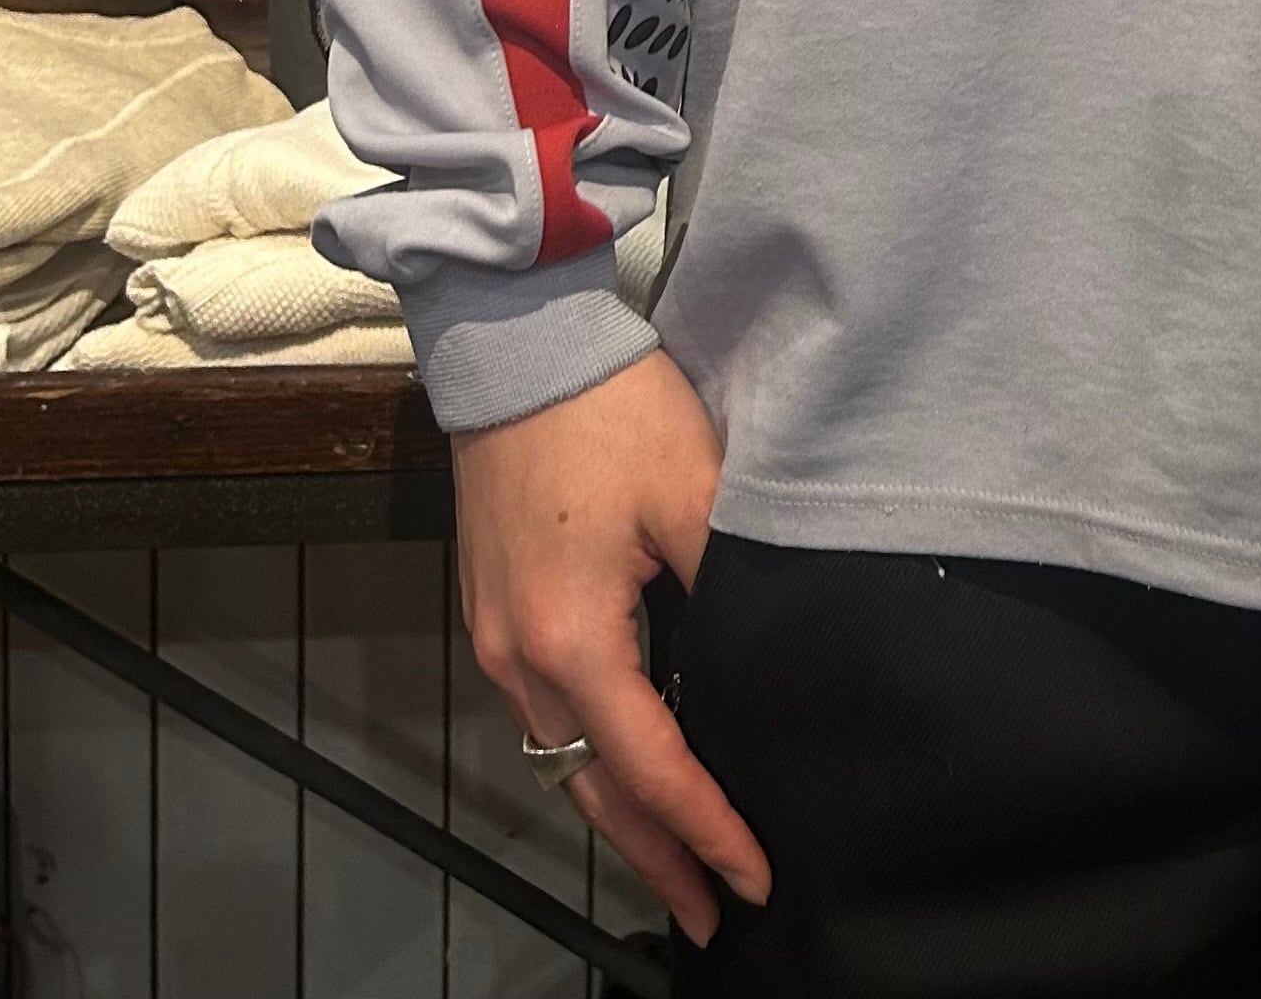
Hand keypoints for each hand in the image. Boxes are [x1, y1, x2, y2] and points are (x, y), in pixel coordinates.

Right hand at [452, 348, 772, 943]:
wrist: (517, 348)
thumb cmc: (608, 412)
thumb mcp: (693, 491)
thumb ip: (732, 580)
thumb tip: (766, 653)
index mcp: (573, 640)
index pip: (652, 768)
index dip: (706, 829)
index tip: (754, 879)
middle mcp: (520, 658)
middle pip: (594, 790)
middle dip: (656, 858)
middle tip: (711, 912)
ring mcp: (497, 638)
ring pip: (563, 759)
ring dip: (620, 813)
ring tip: (677, 857)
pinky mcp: (494, 610)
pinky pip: (546, 714)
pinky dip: (592, 757)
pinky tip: (630, 763)